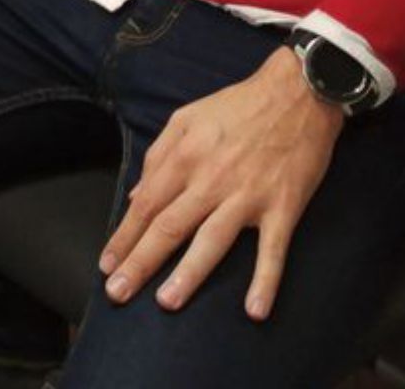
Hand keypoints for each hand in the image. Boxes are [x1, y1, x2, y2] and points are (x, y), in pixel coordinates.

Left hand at [99, 47, 343, 322]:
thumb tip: (138, 197)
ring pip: (212, 240)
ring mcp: (248, 195)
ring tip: (166, 302)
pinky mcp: (283, 207)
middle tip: (117, 294)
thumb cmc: (238, 106)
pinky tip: (255, 311)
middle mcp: (211, 179)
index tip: (107, 266)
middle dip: (140, 262)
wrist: (298, 92)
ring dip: (188, 274)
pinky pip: (273, 250)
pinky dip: (265, 280)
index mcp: (186, 156)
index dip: (125, 237)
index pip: (147, 205)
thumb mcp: (188, 118)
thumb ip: (159, 155)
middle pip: (170, 226)